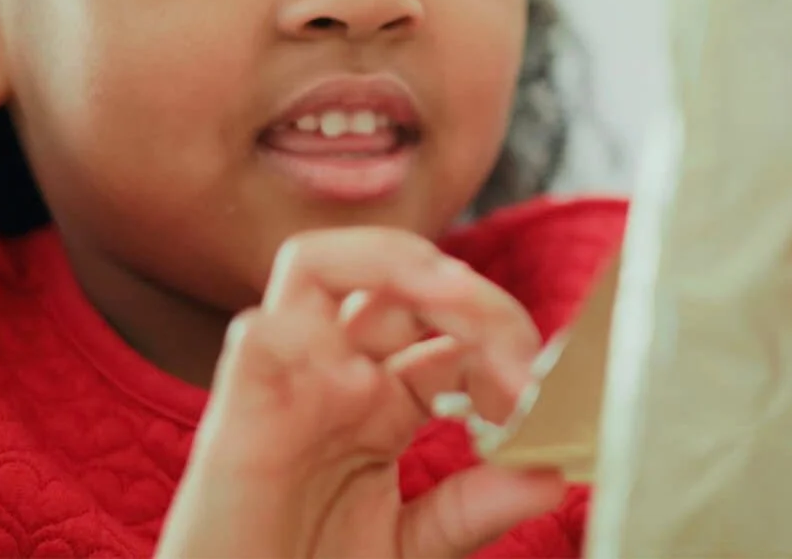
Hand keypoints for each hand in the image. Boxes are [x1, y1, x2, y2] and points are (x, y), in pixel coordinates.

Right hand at [156, 228, 566, 558]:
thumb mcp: (413, 548)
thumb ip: (474, 509)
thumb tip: (552, 477)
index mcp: (380, 403)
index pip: (448, 333)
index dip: (502, 348)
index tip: (538, 401)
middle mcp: (333, 377)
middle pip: (396, 279)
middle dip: (469, 294)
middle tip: (518, 351)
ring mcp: (285, 385)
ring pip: (315, 264)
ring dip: (392, 261)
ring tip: (455, 296)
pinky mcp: (238, 413)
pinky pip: (258, 333)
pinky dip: (306, 325)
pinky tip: (364, 372)